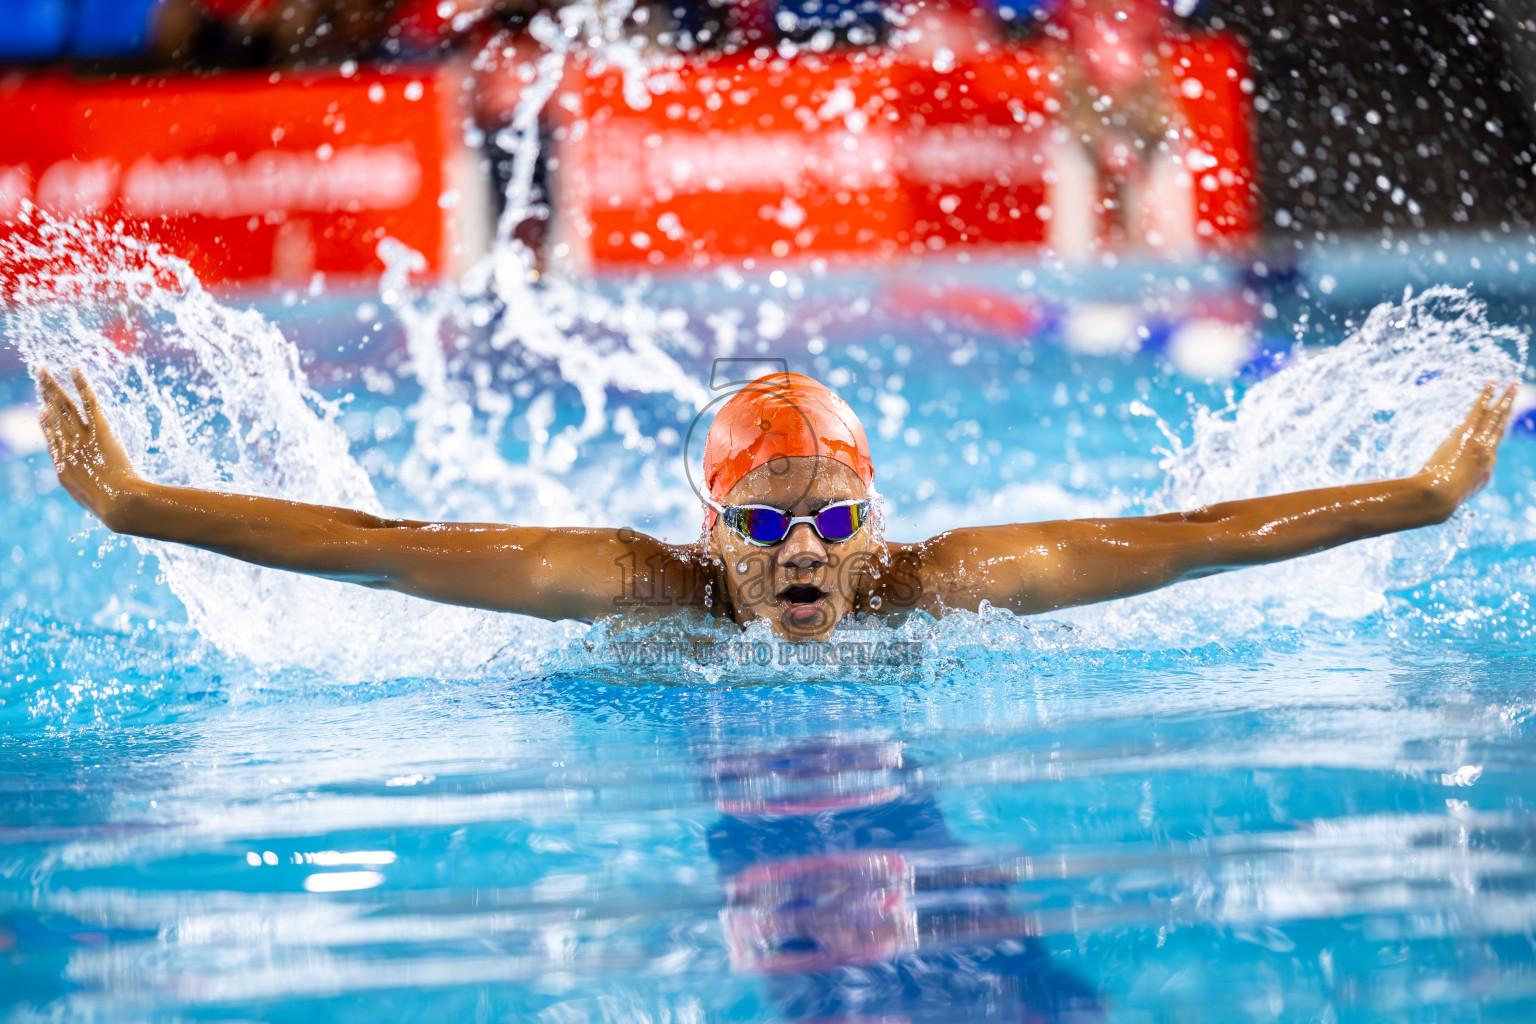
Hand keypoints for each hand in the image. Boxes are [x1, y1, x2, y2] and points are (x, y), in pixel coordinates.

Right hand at [36, 366, 141, 527]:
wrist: (119, 502)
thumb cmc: (110, 506)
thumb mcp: (89, 500)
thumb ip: (84, 487)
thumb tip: (88, 489)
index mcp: (63, 467)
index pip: (52, 439)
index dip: (47, 423)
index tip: (42, 410)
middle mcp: (68, 448)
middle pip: (55, 417)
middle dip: (45, 396)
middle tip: (38, 380)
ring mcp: (82, 438)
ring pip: (65, 407)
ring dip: (54, 387)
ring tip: (44, 372)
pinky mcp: (100, 430)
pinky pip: (89, 402)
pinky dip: (81, 385)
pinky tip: (74, 370)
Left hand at [1417, 381, 1518, 513]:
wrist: (1440, 497)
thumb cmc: (1440, 500)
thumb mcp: (1455, 494)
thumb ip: (1459, 483)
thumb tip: (1454, 477)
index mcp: (1486, 469)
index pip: (1492, 446)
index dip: (1496, 432)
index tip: (1499, 420)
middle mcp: (1488, 453)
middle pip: (1501, 427)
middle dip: (1509, 410)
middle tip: (1516, 396)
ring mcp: (1479, 443)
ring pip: (1496, 416)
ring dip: (1505, 399)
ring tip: (1513, 385)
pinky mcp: (1468, 434)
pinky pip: (1479, 410)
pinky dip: (1486, 395)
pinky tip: (1492, 383)